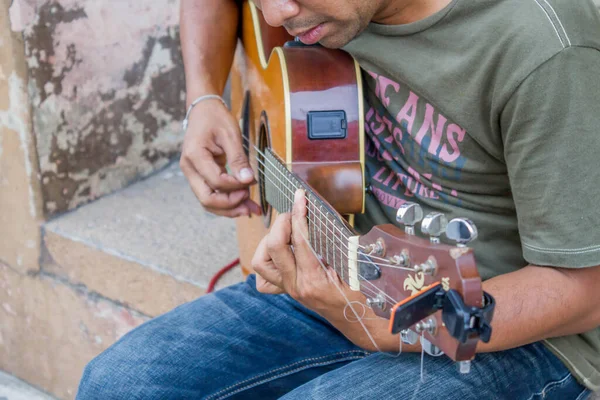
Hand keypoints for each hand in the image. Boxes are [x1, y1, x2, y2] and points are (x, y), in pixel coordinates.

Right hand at [180, 99, 260, 217]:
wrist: (203, 110)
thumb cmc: (216, 118)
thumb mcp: (231, 134)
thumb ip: (238, 158)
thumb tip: (248, 180)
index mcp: (194, 156)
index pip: (216, 181)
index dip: (236, 186)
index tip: (252, 181)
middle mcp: (189, 169)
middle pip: (207, 199)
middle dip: (231, 205)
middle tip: (251, 203)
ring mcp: (192, 175)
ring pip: (208, 202)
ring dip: (229, 208)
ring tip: (250, 209)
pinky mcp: (199, 177)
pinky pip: (211, 195)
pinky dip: (226, 202)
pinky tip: (243, 203)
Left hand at [251, 189, 345, 312]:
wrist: (357, 320)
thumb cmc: (360, 293)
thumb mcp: (354, 268)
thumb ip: (340, 247)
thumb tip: (324, 220)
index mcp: (314, 279)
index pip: (300, 240)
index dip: (299, 214)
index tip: (301, 197)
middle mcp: (296, 285)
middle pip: (273, 247)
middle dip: (282, 223)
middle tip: (295, 214)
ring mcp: (288, 288)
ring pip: (261, 262)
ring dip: (269, 241)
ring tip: (287, 232)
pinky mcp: (286, 289)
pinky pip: (263, 278)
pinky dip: (268, 260)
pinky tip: (283, 253)